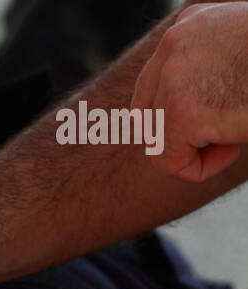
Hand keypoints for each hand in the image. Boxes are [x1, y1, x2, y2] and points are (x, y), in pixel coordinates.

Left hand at [132, 2, 247, 181]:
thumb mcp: (235, 52)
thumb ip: (205, 69)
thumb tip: (188, 106)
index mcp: (189, 27)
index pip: (150, 89)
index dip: (174, 122)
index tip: (213, 124)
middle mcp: (175, 43)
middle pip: (146, 118)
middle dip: (180, 138)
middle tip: (225, 132)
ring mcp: (174, 75)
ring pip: (157, 142)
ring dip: (195, 152)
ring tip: (235, 132)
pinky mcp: (182, 110)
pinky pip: (171, 163)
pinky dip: (201, 168)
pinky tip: (234, 144)